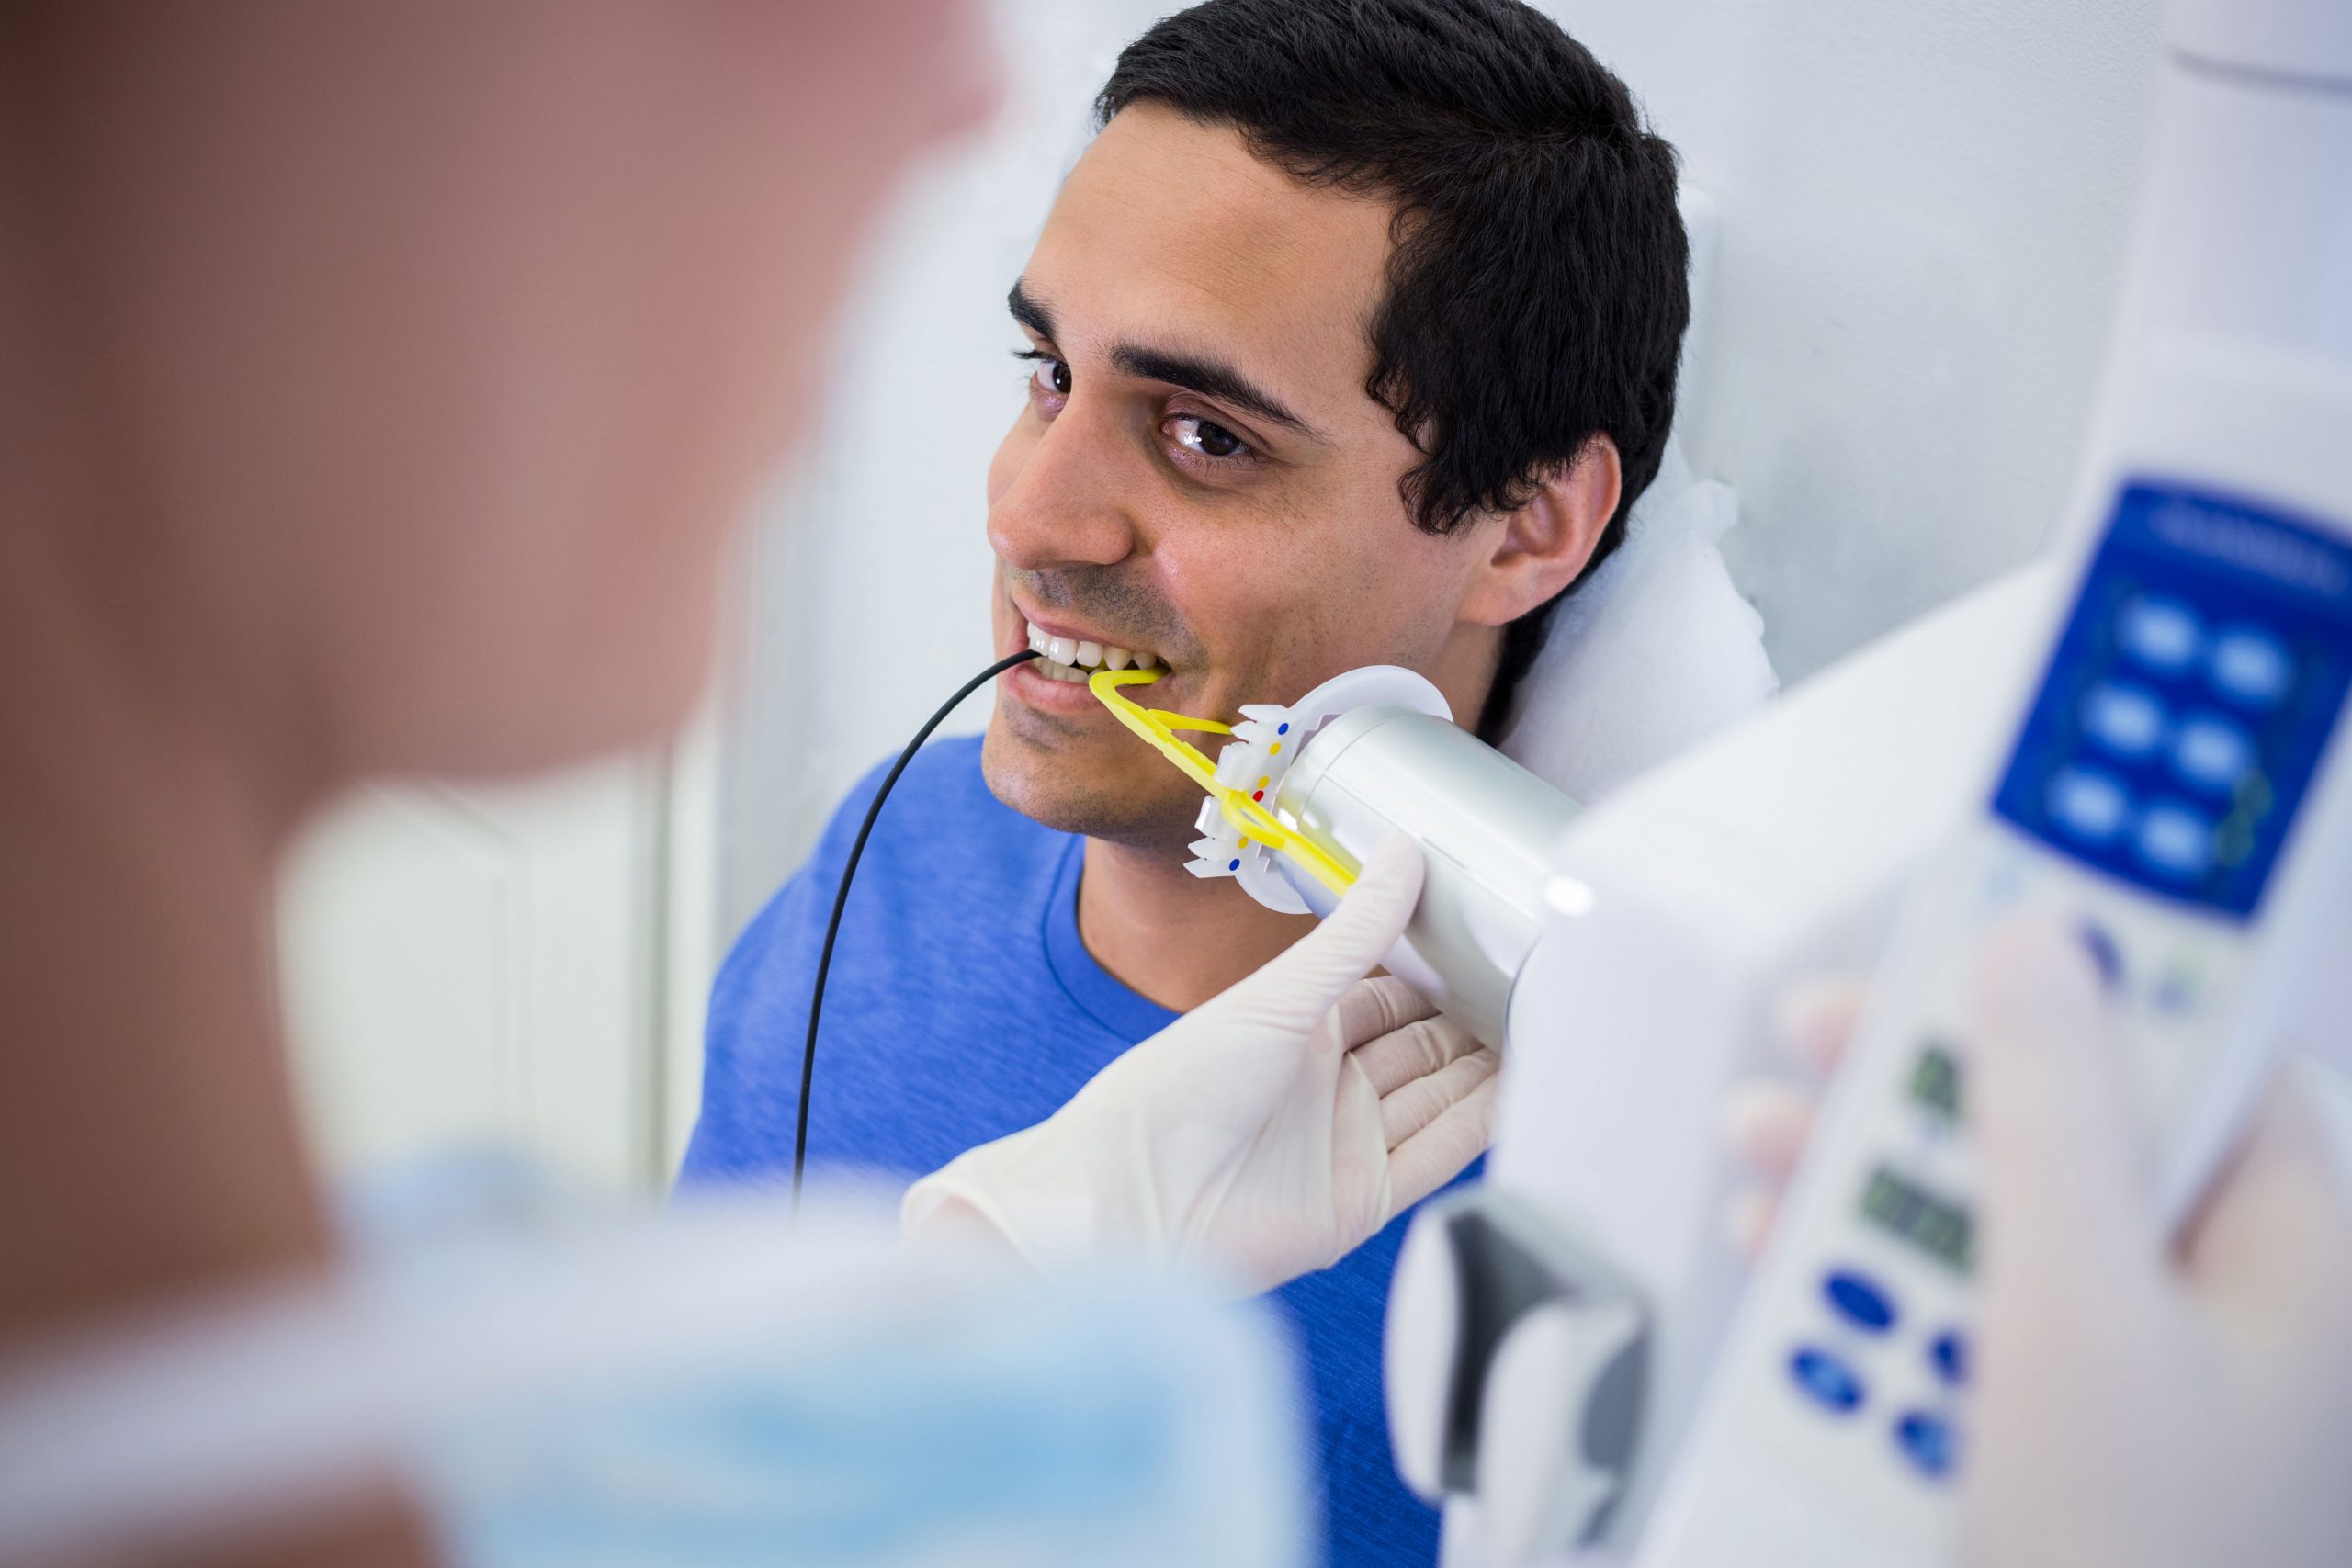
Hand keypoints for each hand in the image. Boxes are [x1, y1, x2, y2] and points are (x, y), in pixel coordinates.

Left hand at [901, 836, 1497, 1291]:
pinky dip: (1481, 1124)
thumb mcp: (1279, 995)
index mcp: (1296, 1030)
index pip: (1388, 992)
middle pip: (1423, 1046)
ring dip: (1490, 1068)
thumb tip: (1406, 853)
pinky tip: (1524, 1089)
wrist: (1133, 1196)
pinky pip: (1438, 1154)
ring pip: (1440, 1097)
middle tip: (1540, 979)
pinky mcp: (1363, 1202)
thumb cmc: (1178, 1085)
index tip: (1495, 936)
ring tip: (1553, 1026)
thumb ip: (1354, 933)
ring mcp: (1347, 1146)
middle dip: (1475, 1018)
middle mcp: (1326, 1088)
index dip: (1438, 970)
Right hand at [1724, 925, 2351, 1567]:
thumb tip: (2038, 947)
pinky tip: (1791, 1257)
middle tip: (1829, 1030)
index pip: (2197, 1031)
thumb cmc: (2128, 1567)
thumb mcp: (2073, 1317)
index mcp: (2282, 1243)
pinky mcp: (2037, 1410)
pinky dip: (1863, 1268)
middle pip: (2070, 1105)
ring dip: (1869, 1172)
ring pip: (1989, 1199)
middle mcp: (2214, 1288)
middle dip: (1933, 1070)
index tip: (2012, 853)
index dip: (2104, 937)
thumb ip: (2051, 1116)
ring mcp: (2124, 1356)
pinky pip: (1950, 1293)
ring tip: (1771, 1156)